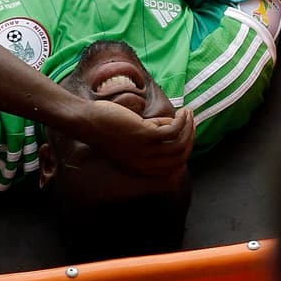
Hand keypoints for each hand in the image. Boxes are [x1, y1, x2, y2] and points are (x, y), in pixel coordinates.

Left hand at [79, 98, 194, 177]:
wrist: (87, 122)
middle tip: (192, 122)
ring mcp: (145, 151)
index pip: (174, 166)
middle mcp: (145, 164)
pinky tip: (182, 112)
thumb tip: (171, 125)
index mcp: (142, 168)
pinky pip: (173, 131)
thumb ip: (150, 136)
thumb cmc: (107, 126)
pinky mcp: (144, 136)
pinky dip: (182, 121)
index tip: (189, 134)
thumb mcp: (132, 138)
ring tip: (188, 114)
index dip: (185, 149)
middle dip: (191, 138)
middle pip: (180, 156)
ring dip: (189, 128)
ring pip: (179, 144)